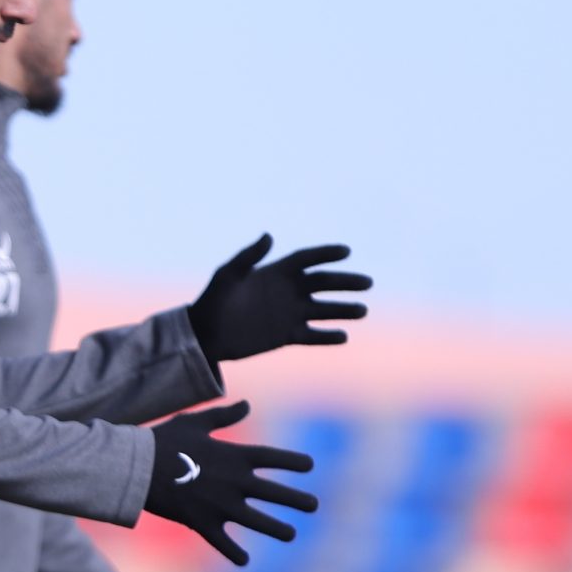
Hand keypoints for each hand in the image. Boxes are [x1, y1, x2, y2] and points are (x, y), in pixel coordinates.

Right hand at [142, 401, 317, 565]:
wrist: (135, 467)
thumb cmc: (163, 440)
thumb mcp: (194, 422)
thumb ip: (223, 416)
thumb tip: (246, 404)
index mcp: (235, 455)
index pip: (274, 458)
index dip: (295, 461)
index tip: (309, 466)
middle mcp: (235, 482)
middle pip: (276, 493)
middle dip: (299, 500)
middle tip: (313, 505)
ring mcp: (221, 506)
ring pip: (260, 522)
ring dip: (278, 529)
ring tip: (291, 534)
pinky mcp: (203, 524)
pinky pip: (224, 544)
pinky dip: (235, 554)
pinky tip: (245, 561)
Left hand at [187, 235, 369, 361]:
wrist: (205, 335)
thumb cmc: (213, 300)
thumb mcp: (228, 275)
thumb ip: (248, 256)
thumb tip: (269, 235)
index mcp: (276, 272)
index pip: (307, 259)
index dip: (326, 253)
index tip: (346, 251)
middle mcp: (288, 291)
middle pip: (323, 283)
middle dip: (345, 282)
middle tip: (367, 283)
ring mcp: (290, 313)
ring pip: (324, 310)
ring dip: (344, 310)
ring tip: (362, 311)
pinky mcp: (287, 335)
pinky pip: (313, 335)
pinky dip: (328, 336)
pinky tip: (343, 336)